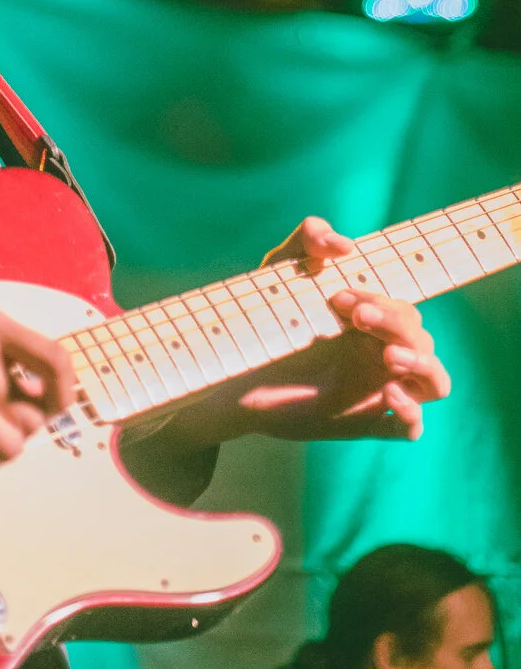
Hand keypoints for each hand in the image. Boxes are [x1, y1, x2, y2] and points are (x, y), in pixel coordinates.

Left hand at [165, 215, 450, 450]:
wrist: (235, 372)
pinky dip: (411, 414)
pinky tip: (389, 396)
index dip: (383, 301)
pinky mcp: (365, 422)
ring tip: (389, 357)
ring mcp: (378, 390)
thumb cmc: (265, 318)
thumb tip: (344, 243)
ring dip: (422, 364)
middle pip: (419, 337)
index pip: (404, 308)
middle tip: (353, 316)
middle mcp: (382, 354)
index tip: (342, 296)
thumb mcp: (284, 270)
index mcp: (372, 321)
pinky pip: (410, 429)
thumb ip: (309, 239)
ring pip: (434, 380)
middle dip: (392, 323)